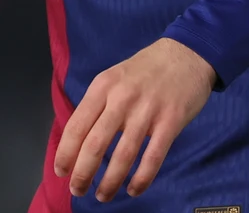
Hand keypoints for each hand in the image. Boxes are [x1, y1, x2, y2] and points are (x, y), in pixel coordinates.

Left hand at [54, 37, 214, 200]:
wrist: (187, 53)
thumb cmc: (146, 69)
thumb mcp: (114, 77)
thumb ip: (99, 104)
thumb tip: (80, 138)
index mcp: (102, 87)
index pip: (77, 125)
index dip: (66, 152)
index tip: (60, 171)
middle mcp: (121, 99)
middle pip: (95, 143)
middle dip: (83, 172)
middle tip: (77, 190)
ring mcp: (147, 111)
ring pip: (123, 154)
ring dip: (110, 181)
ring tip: (103, 196)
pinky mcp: (171, 122)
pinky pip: (153, 157)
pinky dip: (141, 177)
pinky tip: (133, 189)